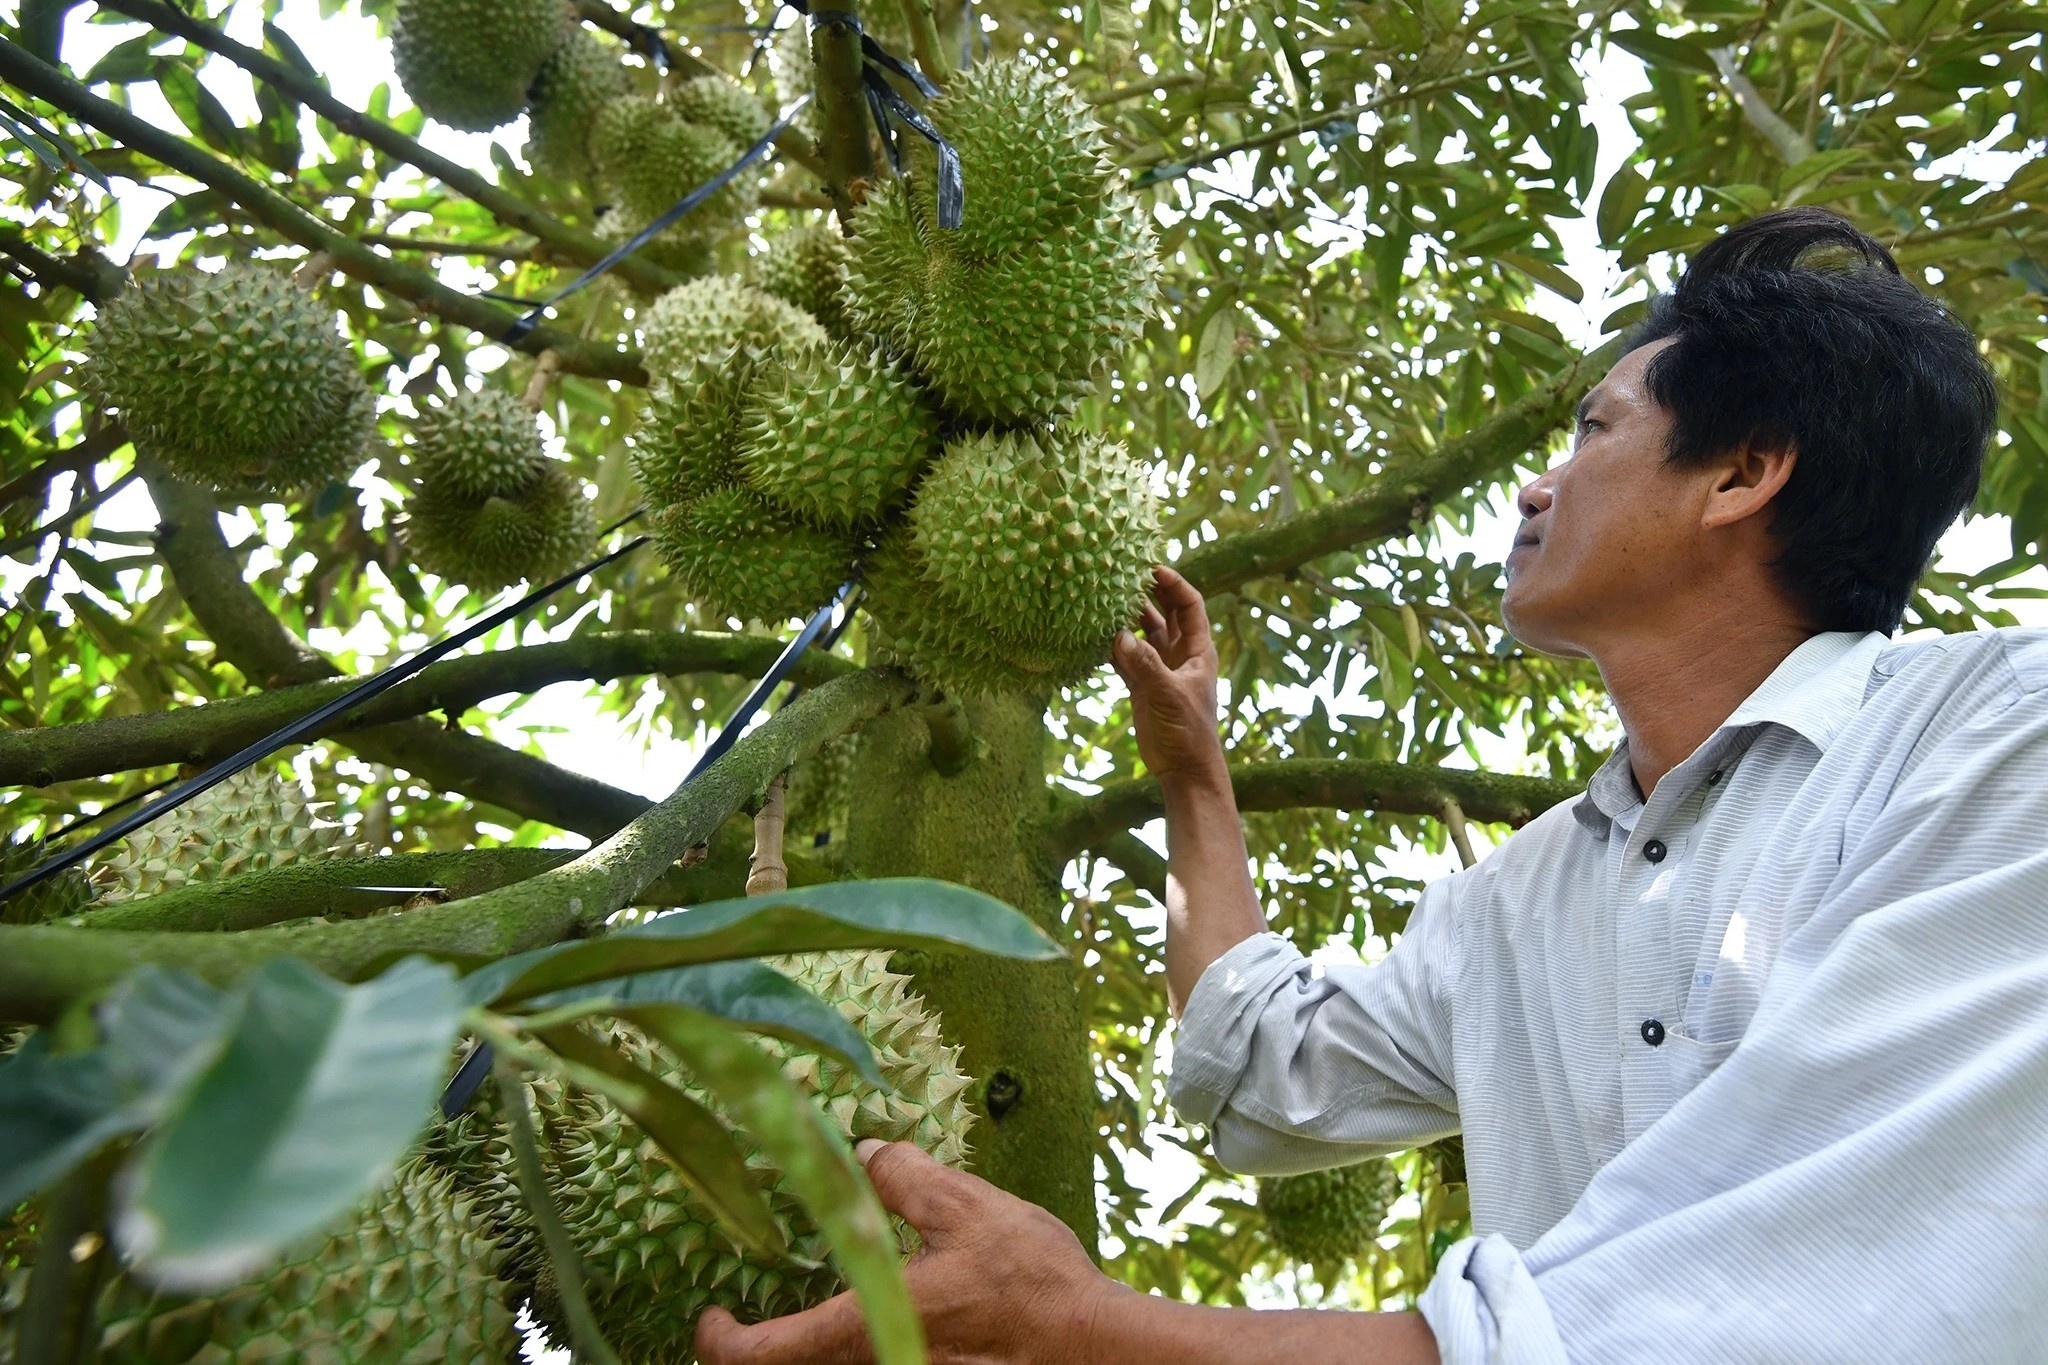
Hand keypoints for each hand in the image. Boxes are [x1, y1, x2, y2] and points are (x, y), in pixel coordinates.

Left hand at [694, 1139, 1122, 1364]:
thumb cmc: (1032, 1283)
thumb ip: (903, 1179)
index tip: (708, 1316)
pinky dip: (857, 1344)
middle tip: (752, 1305)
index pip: (762, 1357)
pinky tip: (880, 1309)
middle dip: (763, 1346)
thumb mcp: (966, 1207)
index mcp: (867, 1325)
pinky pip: (874, 1364)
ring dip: (811, 1345)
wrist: (1095, 1348)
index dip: (720, 1342)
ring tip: (817, 1300)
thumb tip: (867, 1151)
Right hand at [1111, 566, 1225, 789]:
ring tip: (1103, 599)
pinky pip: (1125, 658)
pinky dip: (1111, 648)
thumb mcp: (1168, 695)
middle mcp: (1180, 654)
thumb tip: (1119, 635)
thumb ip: (1145, 666)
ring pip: (1142, 634)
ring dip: (1126, 619)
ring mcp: (1159, 669)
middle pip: (1165, 613)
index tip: (1152, 567)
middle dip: (1147, 593)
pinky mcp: (1142, 686)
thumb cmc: (1188, 732)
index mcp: (1199, 650)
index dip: (1174, 584)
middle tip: (1123, 574)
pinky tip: (1091, 636)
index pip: (1190, 605)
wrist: (1185, 770)